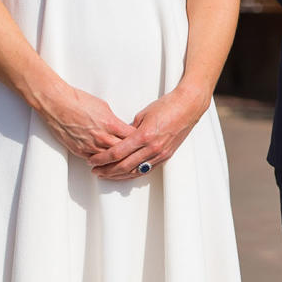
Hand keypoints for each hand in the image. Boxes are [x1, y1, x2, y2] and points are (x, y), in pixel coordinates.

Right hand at [41, 85, 134, 162]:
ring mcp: (91, 146)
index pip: (132, 137)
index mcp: (111, 124)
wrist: (57, 103)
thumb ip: (114, 121)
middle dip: (131, 154)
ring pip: (110, 161)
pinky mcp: (79, 150)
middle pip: (124, 152)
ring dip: (116, 162)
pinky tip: (106, 164)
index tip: (142, 142)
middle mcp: (102, 137)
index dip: (139, 141)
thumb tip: (121, 128)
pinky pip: (94, 160)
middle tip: (136, 156)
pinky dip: (101, 163)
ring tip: (123, 164)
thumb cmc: (79, 101)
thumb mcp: (104, 107)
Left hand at [89, 83, 209, 180]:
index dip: (103, 158)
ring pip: (135, 171)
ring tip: (106, 175)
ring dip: (119, 175)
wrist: (188, 107)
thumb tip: (119, 139)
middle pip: (124, 166)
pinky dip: (133, 174)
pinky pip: (146, 170)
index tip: (93, 160)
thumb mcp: (143, 114)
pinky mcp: (165, 156)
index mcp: (143, 136)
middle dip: (107, 170)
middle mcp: (152, 148)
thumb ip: (130, 129)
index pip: (117, 152)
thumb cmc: (166, 106)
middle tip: (95, 171)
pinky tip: (124, 175)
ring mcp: (160, 154)